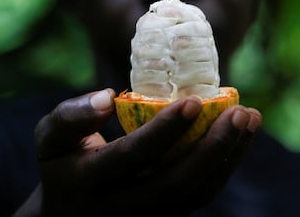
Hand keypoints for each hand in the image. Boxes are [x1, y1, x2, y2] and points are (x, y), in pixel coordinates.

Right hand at [15, 88, 260, 215]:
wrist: (69, 214)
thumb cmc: (62, 165)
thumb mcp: (50, 138)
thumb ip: (71, 116)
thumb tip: (108, 96)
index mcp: (89, 182)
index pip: (132, 157)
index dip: (163, 131)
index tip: (194, 100)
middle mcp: (122, 207)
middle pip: (176, 183)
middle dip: (212, 147)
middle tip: (241, 112)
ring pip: (196, 194)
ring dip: (227, 157)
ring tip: (249, 119)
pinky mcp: (166, 216)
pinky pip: (200, 195)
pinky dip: (224, 166)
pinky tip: (237, 137)